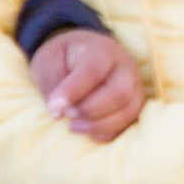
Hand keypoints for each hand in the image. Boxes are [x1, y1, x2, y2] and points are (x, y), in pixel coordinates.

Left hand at [30, 28, 144, 143]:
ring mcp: (134, 84)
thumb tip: (58, 112)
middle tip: (66, 114)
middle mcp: (124, 66)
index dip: (73, 92)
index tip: (53, 109)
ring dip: (99, 125)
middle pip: (119, 93)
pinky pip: (130, 122)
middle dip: (89, 111)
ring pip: (129, 110)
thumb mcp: (48, 61)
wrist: (83, 51)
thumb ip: (51, 82)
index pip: (93, 70)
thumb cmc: (63, 57)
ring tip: (73, 126)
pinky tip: (88, 130)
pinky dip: (109, 132)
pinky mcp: (135, 101)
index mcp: (101, 50)